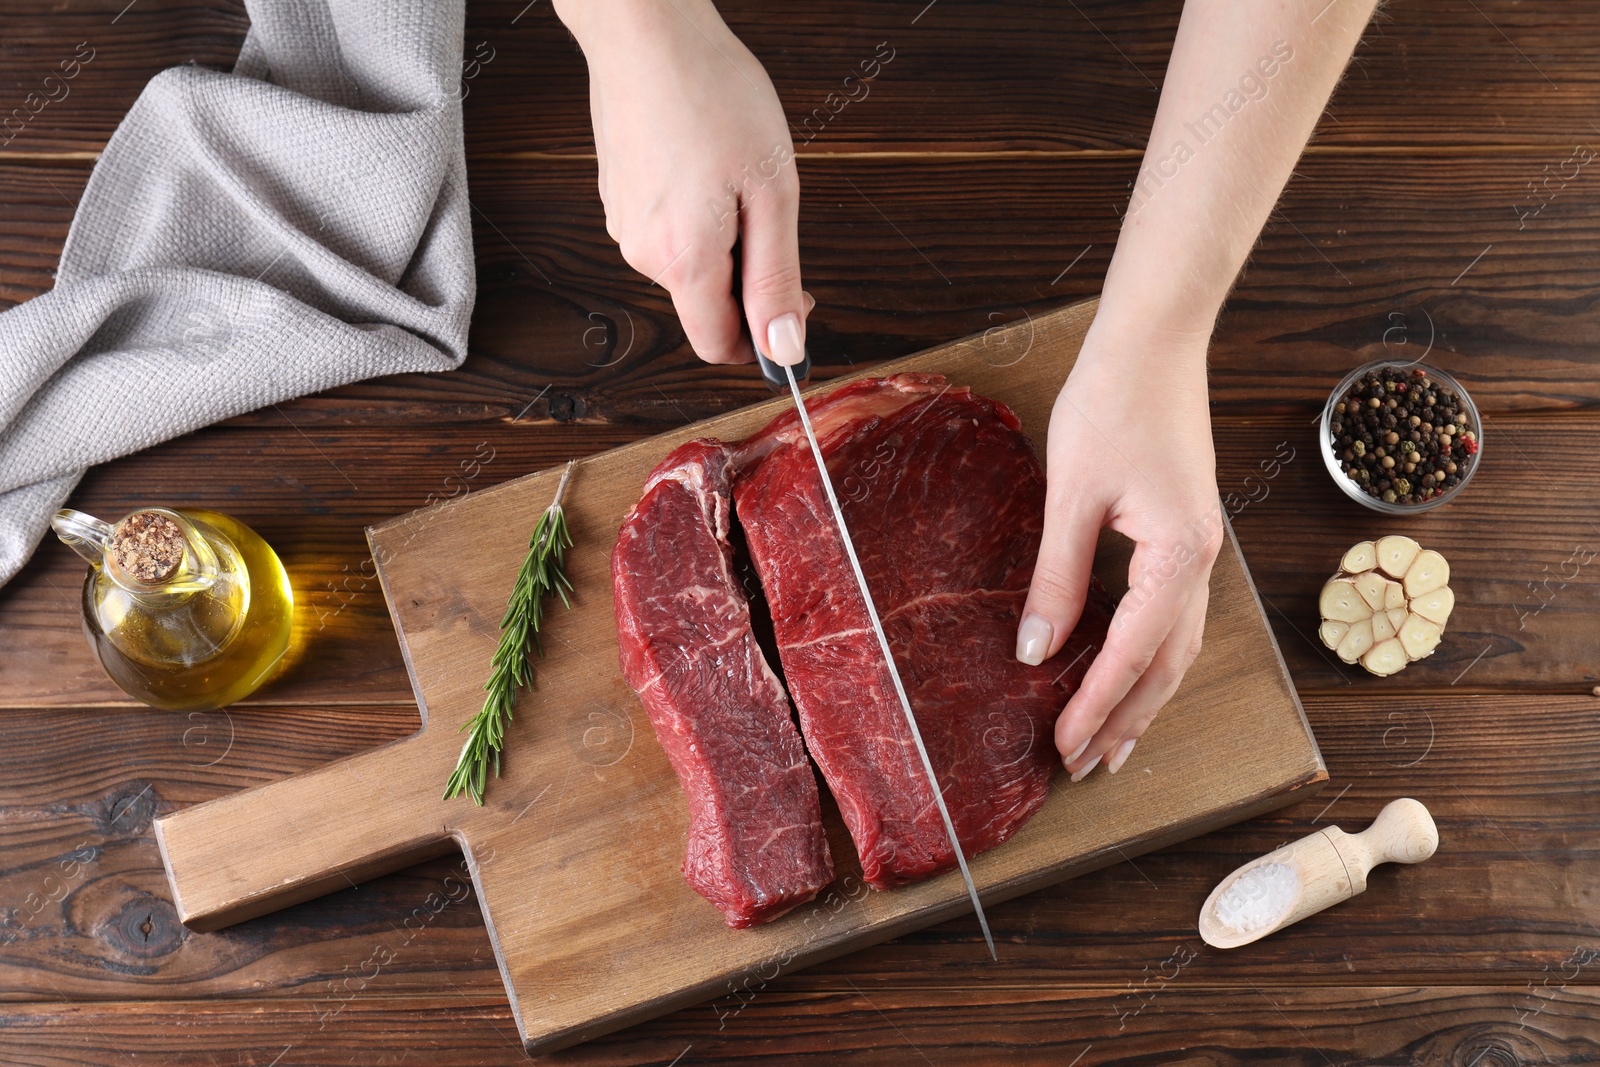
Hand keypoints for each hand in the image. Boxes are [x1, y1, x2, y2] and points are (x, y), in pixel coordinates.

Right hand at [565, 0, 808, 366]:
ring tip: (734, 172)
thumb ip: (776, 280)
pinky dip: (695, 210)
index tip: (796, 303)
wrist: (645, 30)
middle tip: (769, 207)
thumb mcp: (771, 193)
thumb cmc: (712, 94)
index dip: (763, 340)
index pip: (718, 346)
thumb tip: (785, 349)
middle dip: (746, 273)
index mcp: (684, 261)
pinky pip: (667, 228)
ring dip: (722, 237)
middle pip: (706, 302)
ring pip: (688, 262)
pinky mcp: (617, 196)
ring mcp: (623, 224)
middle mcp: (643, 254)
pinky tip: (704, 160)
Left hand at [1015, 314, 1221, 780]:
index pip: (1134, 653)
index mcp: (1178, 555)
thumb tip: (1035, 649)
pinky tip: (1127, 671)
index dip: (1097, 705)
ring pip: (1177, 646)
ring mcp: (1200, 548)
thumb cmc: (1112, 403)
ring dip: (1144, 696)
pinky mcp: (1185, 533)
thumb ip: (1058, 577)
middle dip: (1126, 718)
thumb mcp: (1071, 495)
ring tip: (1112, 742)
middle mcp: (1201, 561)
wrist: (1154, 341)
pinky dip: (1150, 655)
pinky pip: (1173, 615)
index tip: (1064, 748)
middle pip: (1167, 665)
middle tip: (1088, 768)